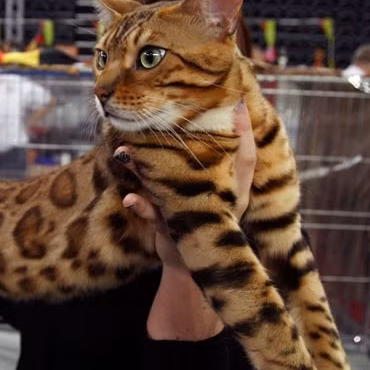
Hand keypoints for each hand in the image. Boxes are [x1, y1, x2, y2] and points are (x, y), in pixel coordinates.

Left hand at [120, 99, 255, 339]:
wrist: (190, 268)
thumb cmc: (202, 217)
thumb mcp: (210, 189)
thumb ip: (208, 159)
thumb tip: (219, 120)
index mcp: (235, 188)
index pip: (245, 155)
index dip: (243, 129)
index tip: (235, 101)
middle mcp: (222, 200)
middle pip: (207, 166)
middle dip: (183, 141)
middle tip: (162, 116)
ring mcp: (198, 216)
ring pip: (173, 188)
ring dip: (145, 170)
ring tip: (123, 153)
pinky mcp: (175, 232)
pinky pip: (155, 217)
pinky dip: (141, 206)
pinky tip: (128, 197)